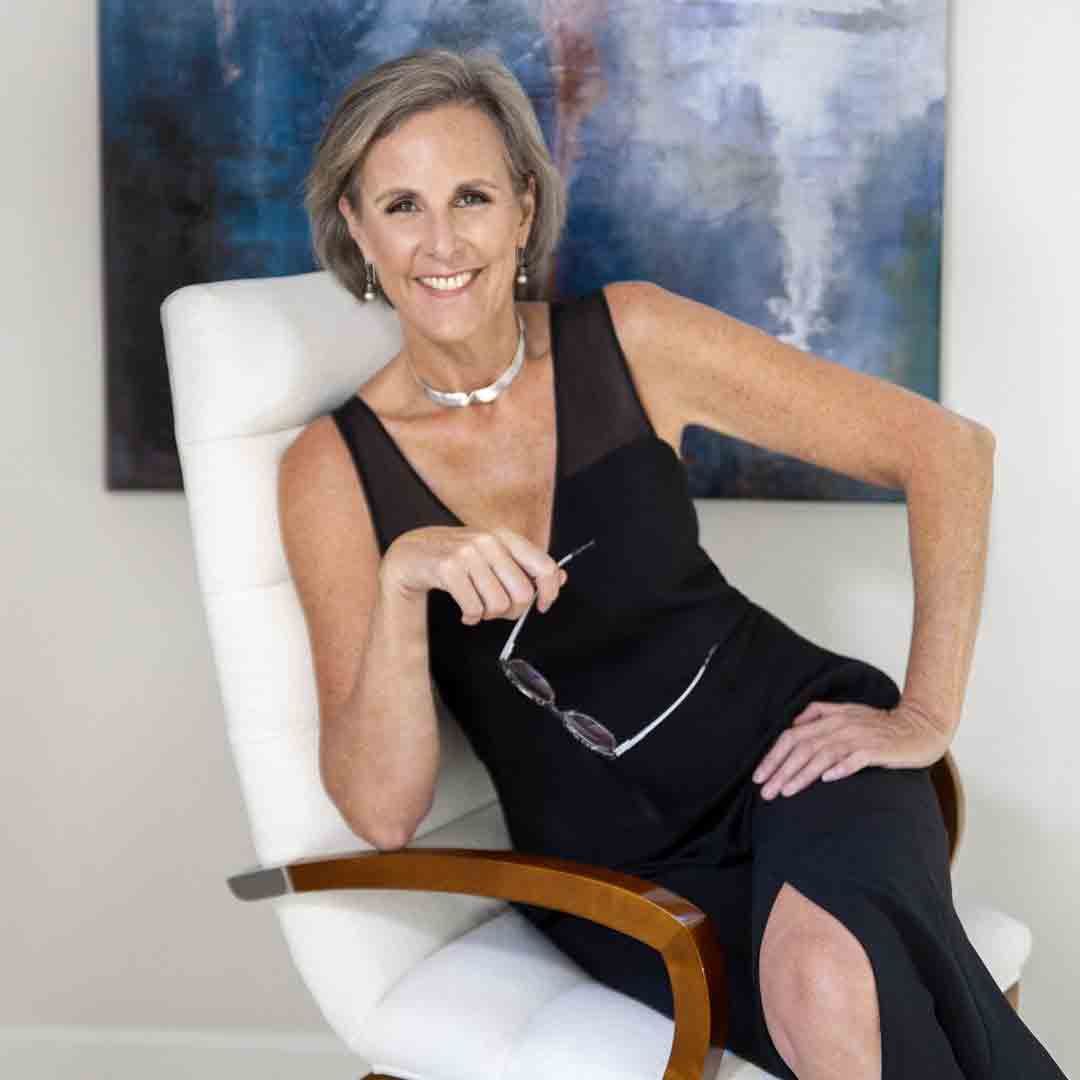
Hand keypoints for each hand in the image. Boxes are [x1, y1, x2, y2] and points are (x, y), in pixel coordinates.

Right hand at [381, 525, 568, 624]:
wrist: (410, 553)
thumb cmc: (456, 557)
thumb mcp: (493, 555)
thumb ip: (526, 565)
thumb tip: (561, 578)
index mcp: (505, 536)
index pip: (544, 566)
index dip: (550, 592)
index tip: (544, 606)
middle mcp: (489, 541)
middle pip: (522, 594)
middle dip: (513, 612)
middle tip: (498, 611)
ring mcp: (467, 554)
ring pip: (498, 605)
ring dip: (488, 615)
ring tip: (477, 607)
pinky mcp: (448, 569)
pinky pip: (474, 608)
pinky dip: (471, 618)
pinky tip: (465, 613)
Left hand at [752, 698, 948, 799]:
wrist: (920, 727)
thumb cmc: (881, 724)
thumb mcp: (847, 712)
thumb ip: (819, 713)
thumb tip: (794, 723)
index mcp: (829, 718)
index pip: (792, 736)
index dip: (773, 756)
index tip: (759, 777)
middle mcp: (840, 725)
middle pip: (802, 747)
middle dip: (780, 770)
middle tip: (765, 792)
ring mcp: (859, 737)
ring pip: (823, 755)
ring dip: (802, 774)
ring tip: (786, 792)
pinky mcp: (878, 750)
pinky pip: (856, 759)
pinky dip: (840, 768)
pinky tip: (827, 780)